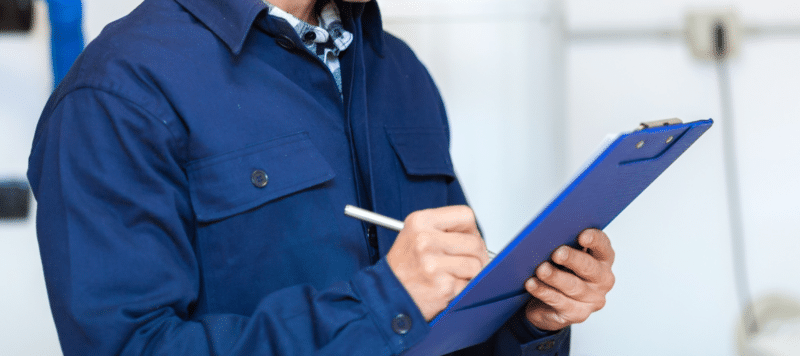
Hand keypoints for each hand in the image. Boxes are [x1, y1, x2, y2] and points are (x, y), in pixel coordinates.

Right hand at [386, 206, 490, 320]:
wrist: (386, 294)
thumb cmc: (404, 266)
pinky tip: (447, 287)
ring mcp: (433, 264)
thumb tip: (476, 236)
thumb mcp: (415, 234)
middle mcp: (425, 240)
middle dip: (476, 255)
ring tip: (454, 275)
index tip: (467, 238)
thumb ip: (444, 229)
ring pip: (476, 264)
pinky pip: (469, 284)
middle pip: (475, 242)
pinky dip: (463, 288)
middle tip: (466, 261)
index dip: (471, 229)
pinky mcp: (442, 286)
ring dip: (471, 273)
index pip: (465, 215)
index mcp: (420, 222)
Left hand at [523, 229, 614, 329]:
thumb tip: (548, 235)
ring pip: (573, 286)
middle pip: (590, 267)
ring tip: (541, 269)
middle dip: (573, 259)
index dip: (594, 240)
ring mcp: (592, 299)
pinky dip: (544, 291)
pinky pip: (559, 302)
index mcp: (602, 258)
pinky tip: (532, 284)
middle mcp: (602, 279)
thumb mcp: (563, 257)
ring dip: (555, 277)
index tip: (581, 235)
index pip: (603, 246)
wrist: (548, 305)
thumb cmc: (559, 272)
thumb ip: (563, 245)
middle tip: (557, 253)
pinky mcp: (578, 314)